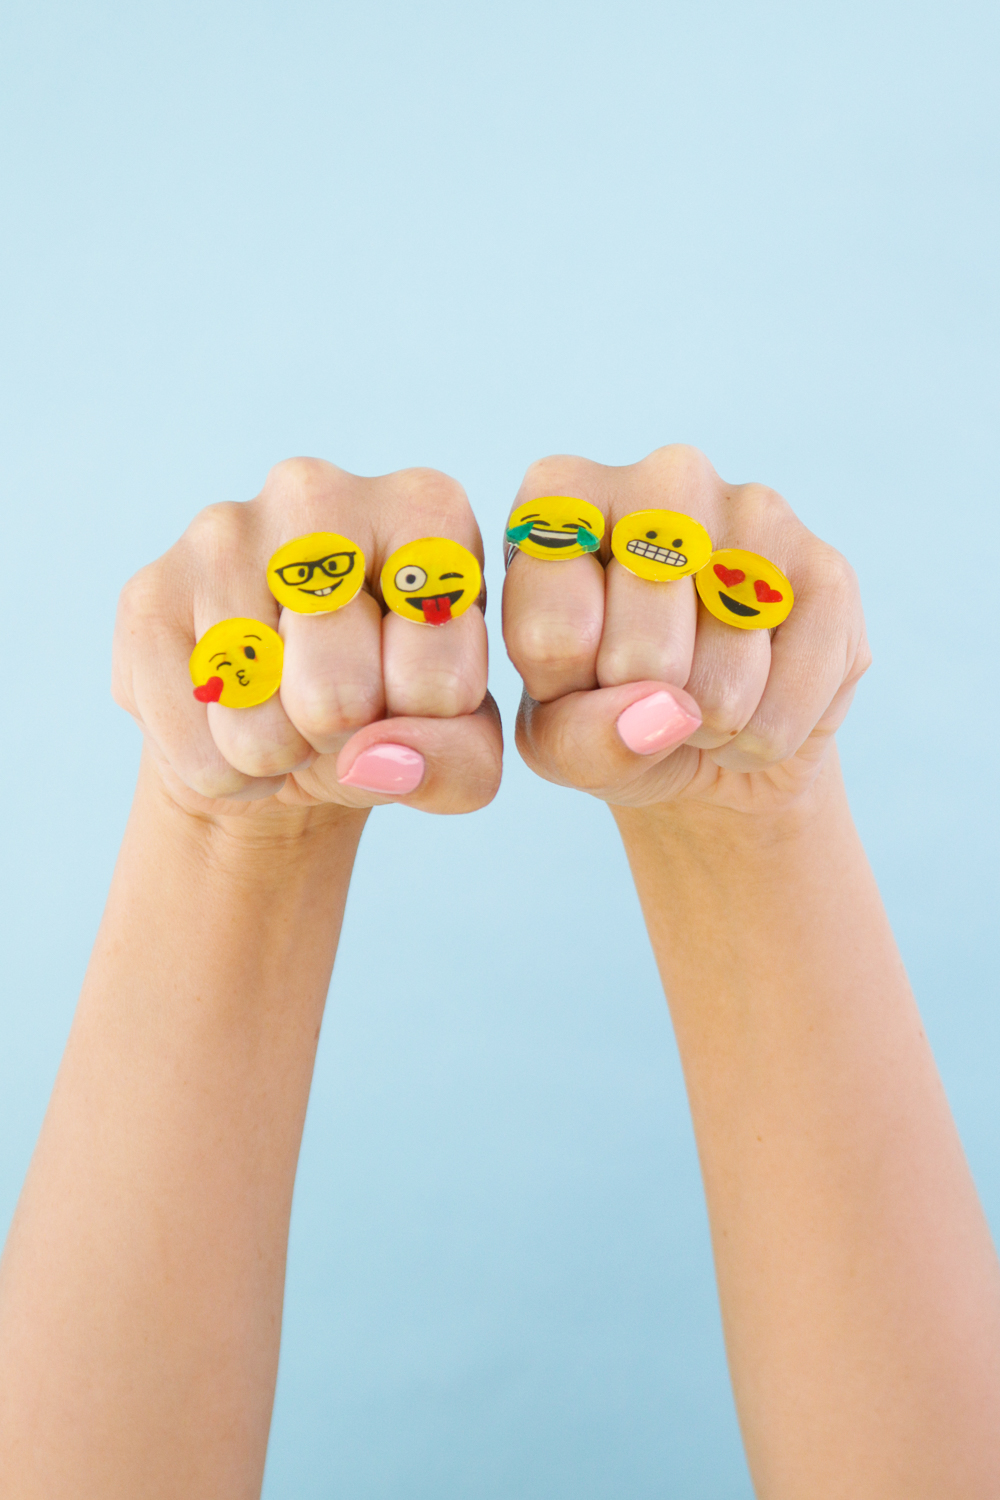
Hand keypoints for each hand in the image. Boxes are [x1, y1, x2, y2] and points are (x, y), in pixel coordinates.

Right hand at [114, 458, 501, 820]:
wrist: (282, 730)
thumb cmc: (391, 714)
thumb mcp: (459, 749)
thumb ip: (459, 763)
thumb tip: (377, 760)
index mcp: (426, 509)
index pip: (438, 678)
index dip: (423, 723)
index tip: (410, 689)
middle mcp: (320, 492)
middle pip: (339, 695)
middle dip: (341, 737)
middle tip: (339, 709)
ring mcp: (222, 532)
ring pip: (258, 727)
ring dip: (278, 757)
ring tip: (287, 716)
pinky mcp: (148, 592)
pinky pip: (194, 745)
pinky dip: (221, 772)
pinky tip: (231, 726)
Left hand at [502, 445, 869, 813]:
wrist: (708, 737)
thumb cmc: (607, 713)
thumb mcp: (557, 741)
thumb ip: (579, 737)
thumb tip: (665, 713)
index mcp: (561, 496)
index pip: (550, 632)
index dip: (566, 691)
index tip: (576, 672)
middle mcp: (661, 478)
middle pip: (641, 658)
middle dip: (646, 711)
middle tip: (650, 690)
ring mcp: (754, 510)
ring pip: (721, 686)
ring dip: (708, 728)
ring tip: (701, 696)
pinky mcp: (828, 567)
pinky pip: (788, 702)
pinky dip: (764, 738)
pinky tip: (756, 704)